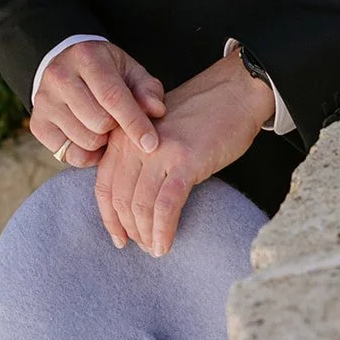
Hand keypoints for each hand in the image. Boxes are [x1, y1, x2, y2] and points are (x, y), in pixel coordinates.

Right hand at [30, 39, 165, 168]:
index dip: (134, 123)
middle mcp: (59, 76)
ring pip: (85, 141)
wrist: (66, 64)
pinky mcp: (37, 123)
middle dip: (116, 129)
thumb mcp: (130, 70)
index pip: (112, 97)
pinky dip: (86, 152)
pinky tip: (88, 135)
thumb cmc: (106, 71)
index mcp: (87, 57)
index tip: (151, 143)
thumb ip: (147, 89)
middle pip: (99, 123)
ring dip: (102, 141)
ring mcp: (44, 101)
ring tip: (103, 127)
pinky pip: (68, 154)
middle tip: (118, 121)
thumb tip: (156, 110)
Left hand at [93, 50, 274, 255]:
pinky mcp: (186, 161)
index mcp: (126, 135)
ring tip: (155, 248)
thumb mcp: (157, 129)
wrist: (235, 91)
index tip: (119, 238)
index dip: (109, 218)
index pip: (104, 185)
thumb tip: (132, 203)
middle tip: (142, 246)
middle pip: (121, 199)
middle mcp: (136, 142)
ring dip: (146, 235)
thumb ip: (139, 156)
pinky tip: (166, 244)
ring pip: (141, 205)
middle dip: (130, 229)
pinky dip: (163, 231)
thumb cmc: (200, 113)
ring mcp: (160, 151)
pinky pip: (166, 206)